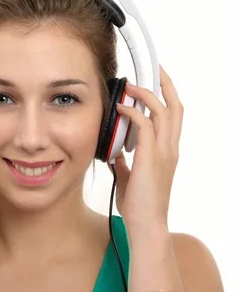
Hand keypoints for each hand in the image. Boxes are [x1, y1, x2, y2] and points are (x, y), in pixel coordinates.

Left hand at [110, 65, 183, 227]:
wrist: (146, 223)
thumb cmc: (139, 203)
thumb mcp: (129, 176)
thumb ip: (125, 161)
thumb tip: (115, 150)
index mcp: (167, 151)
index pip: (173, 115)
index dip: (166, 95)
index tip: (155, 79)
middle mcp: (170, 148)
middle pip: (175, 106)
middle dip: (164, 84)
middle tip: (153, 68)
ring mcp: (163, 152)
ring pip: (163, 111)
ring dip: (146, 94)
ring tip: (130, 84)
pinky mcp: (151, 157)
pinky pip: (145, 126)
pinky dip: (132, 112)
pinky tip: (119, 107)